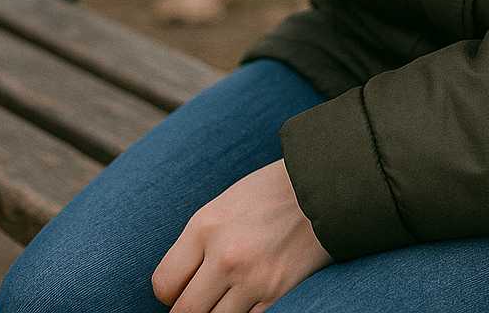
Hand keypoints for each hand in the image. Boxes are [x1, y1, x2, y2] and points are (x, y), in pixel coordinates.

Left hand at [151, 159, 331, 310]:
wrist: (324, 188)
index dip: (170, 293)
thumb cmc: (270, 193)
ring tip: (229, 296)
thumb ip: (199, 244)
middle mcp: (225, 255)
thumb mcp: (224, 206)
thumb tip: (179, 284)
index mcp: (205, 226)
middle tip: (203, 299)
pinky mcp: (277, 294)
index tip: (182, 289)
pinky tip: (250, 299)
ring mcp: (252, 279)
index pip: (164, 284)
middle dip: (190, 310)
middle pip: (184, 312)